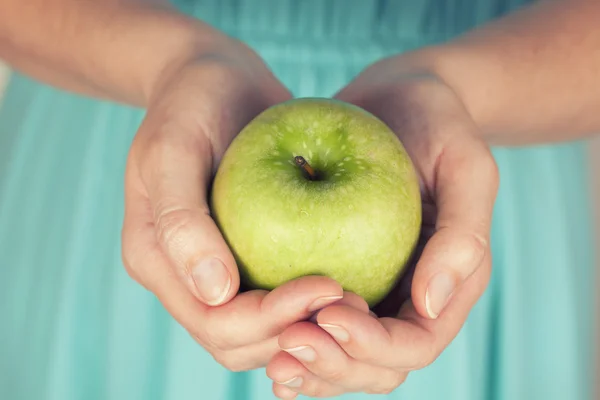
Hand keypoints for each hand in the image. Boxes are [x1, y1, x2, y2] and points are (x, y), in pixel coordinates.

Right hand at [121, 41, 366, 370]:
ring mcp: (215, 270)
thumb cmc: (191, 101)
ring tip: (359, 299)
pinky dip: (310, 303)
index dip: (271, 318)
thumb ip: (182, 218)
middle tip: (354, 299)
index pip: (213, 320)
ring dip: (308, 325)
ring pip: (261, 331)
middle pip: (237, 340)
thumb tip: (214, 292)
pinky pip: (277, 297)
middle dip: (296, 330)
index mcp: (155, 258)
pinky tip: (350, 282)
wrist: (216, 79)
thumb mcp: (175, 146)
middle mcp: (184, 275)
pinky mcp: (246, 256)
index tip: (330, 285)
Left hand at [266, 60, 498, 397]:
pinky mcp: (336, 273)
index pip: (413, 344)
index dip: (372, 345)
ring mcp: (371, 290)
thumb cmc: (438, 122)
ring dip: (308, 366)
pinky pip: (313, 320)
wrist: (400, 98)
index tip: (329, 313)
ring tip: (271, 354)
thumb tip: (429, 305)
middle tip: (286, 344)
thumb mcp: (465, 163)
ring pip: (340, 356)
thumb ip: (462, 233)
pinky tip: (260, 338)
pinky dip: (290, 339)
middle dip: (333, 365)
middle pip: (373, 366)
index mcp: (446, 285)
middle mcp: (407, 299)